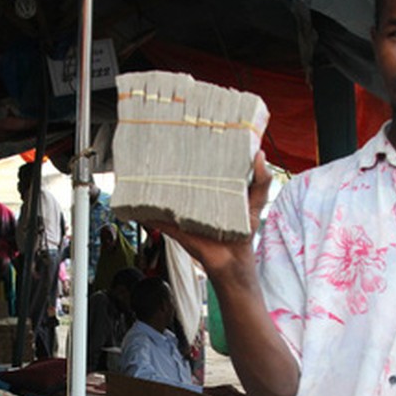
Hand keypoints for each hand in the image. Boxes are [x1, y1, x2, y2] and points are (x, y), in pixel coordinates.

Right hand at [140, 151, 272, 277]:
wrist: (232, 261)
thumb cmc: (244, 233)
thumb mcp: (256, 201)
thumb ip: (261, 180)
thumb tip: (260, 154)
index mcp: (212, 189)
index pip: (202, 167)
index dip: (196, 154)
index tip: (189, 134)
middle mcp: (194, 198)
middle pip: (179, 179)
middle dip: (171, 166)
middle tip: (162, 148)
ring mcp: (182, 212)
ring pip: (163, 197)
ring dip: (152, 187)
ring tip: (143, 171)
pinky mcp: (174, 227)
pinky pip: (155, 219)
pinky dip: (144, 213)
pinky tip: (134, 204)